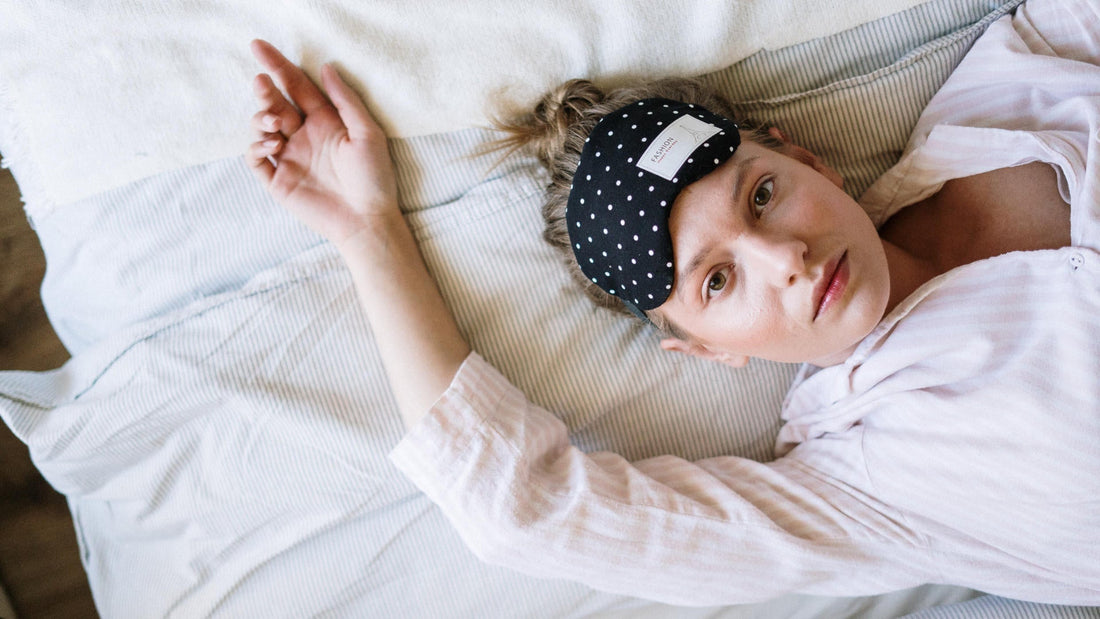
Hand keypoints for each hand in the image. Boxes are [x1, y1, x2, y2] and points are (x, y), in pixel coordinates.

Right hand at [247, 39, 398, 246]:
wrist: (368, 221)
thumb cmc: (375, 178)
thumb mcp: (367, 132)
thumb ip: (345, 100)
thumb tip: (327, 67)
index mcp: (325, 121)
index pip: (296, 86)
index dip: (278, 66)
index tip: (259, 46)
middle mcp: (305, 136)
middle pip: (275, 104)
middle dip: (265, 91)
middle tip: (261, 82)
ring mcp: (290, 158)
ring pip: (261, 128)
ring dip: (261, 118)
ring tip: (274, 123)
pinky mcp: (279, 181)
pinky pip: (257, 159)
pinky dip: (257, 148)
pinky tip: (272, 145)